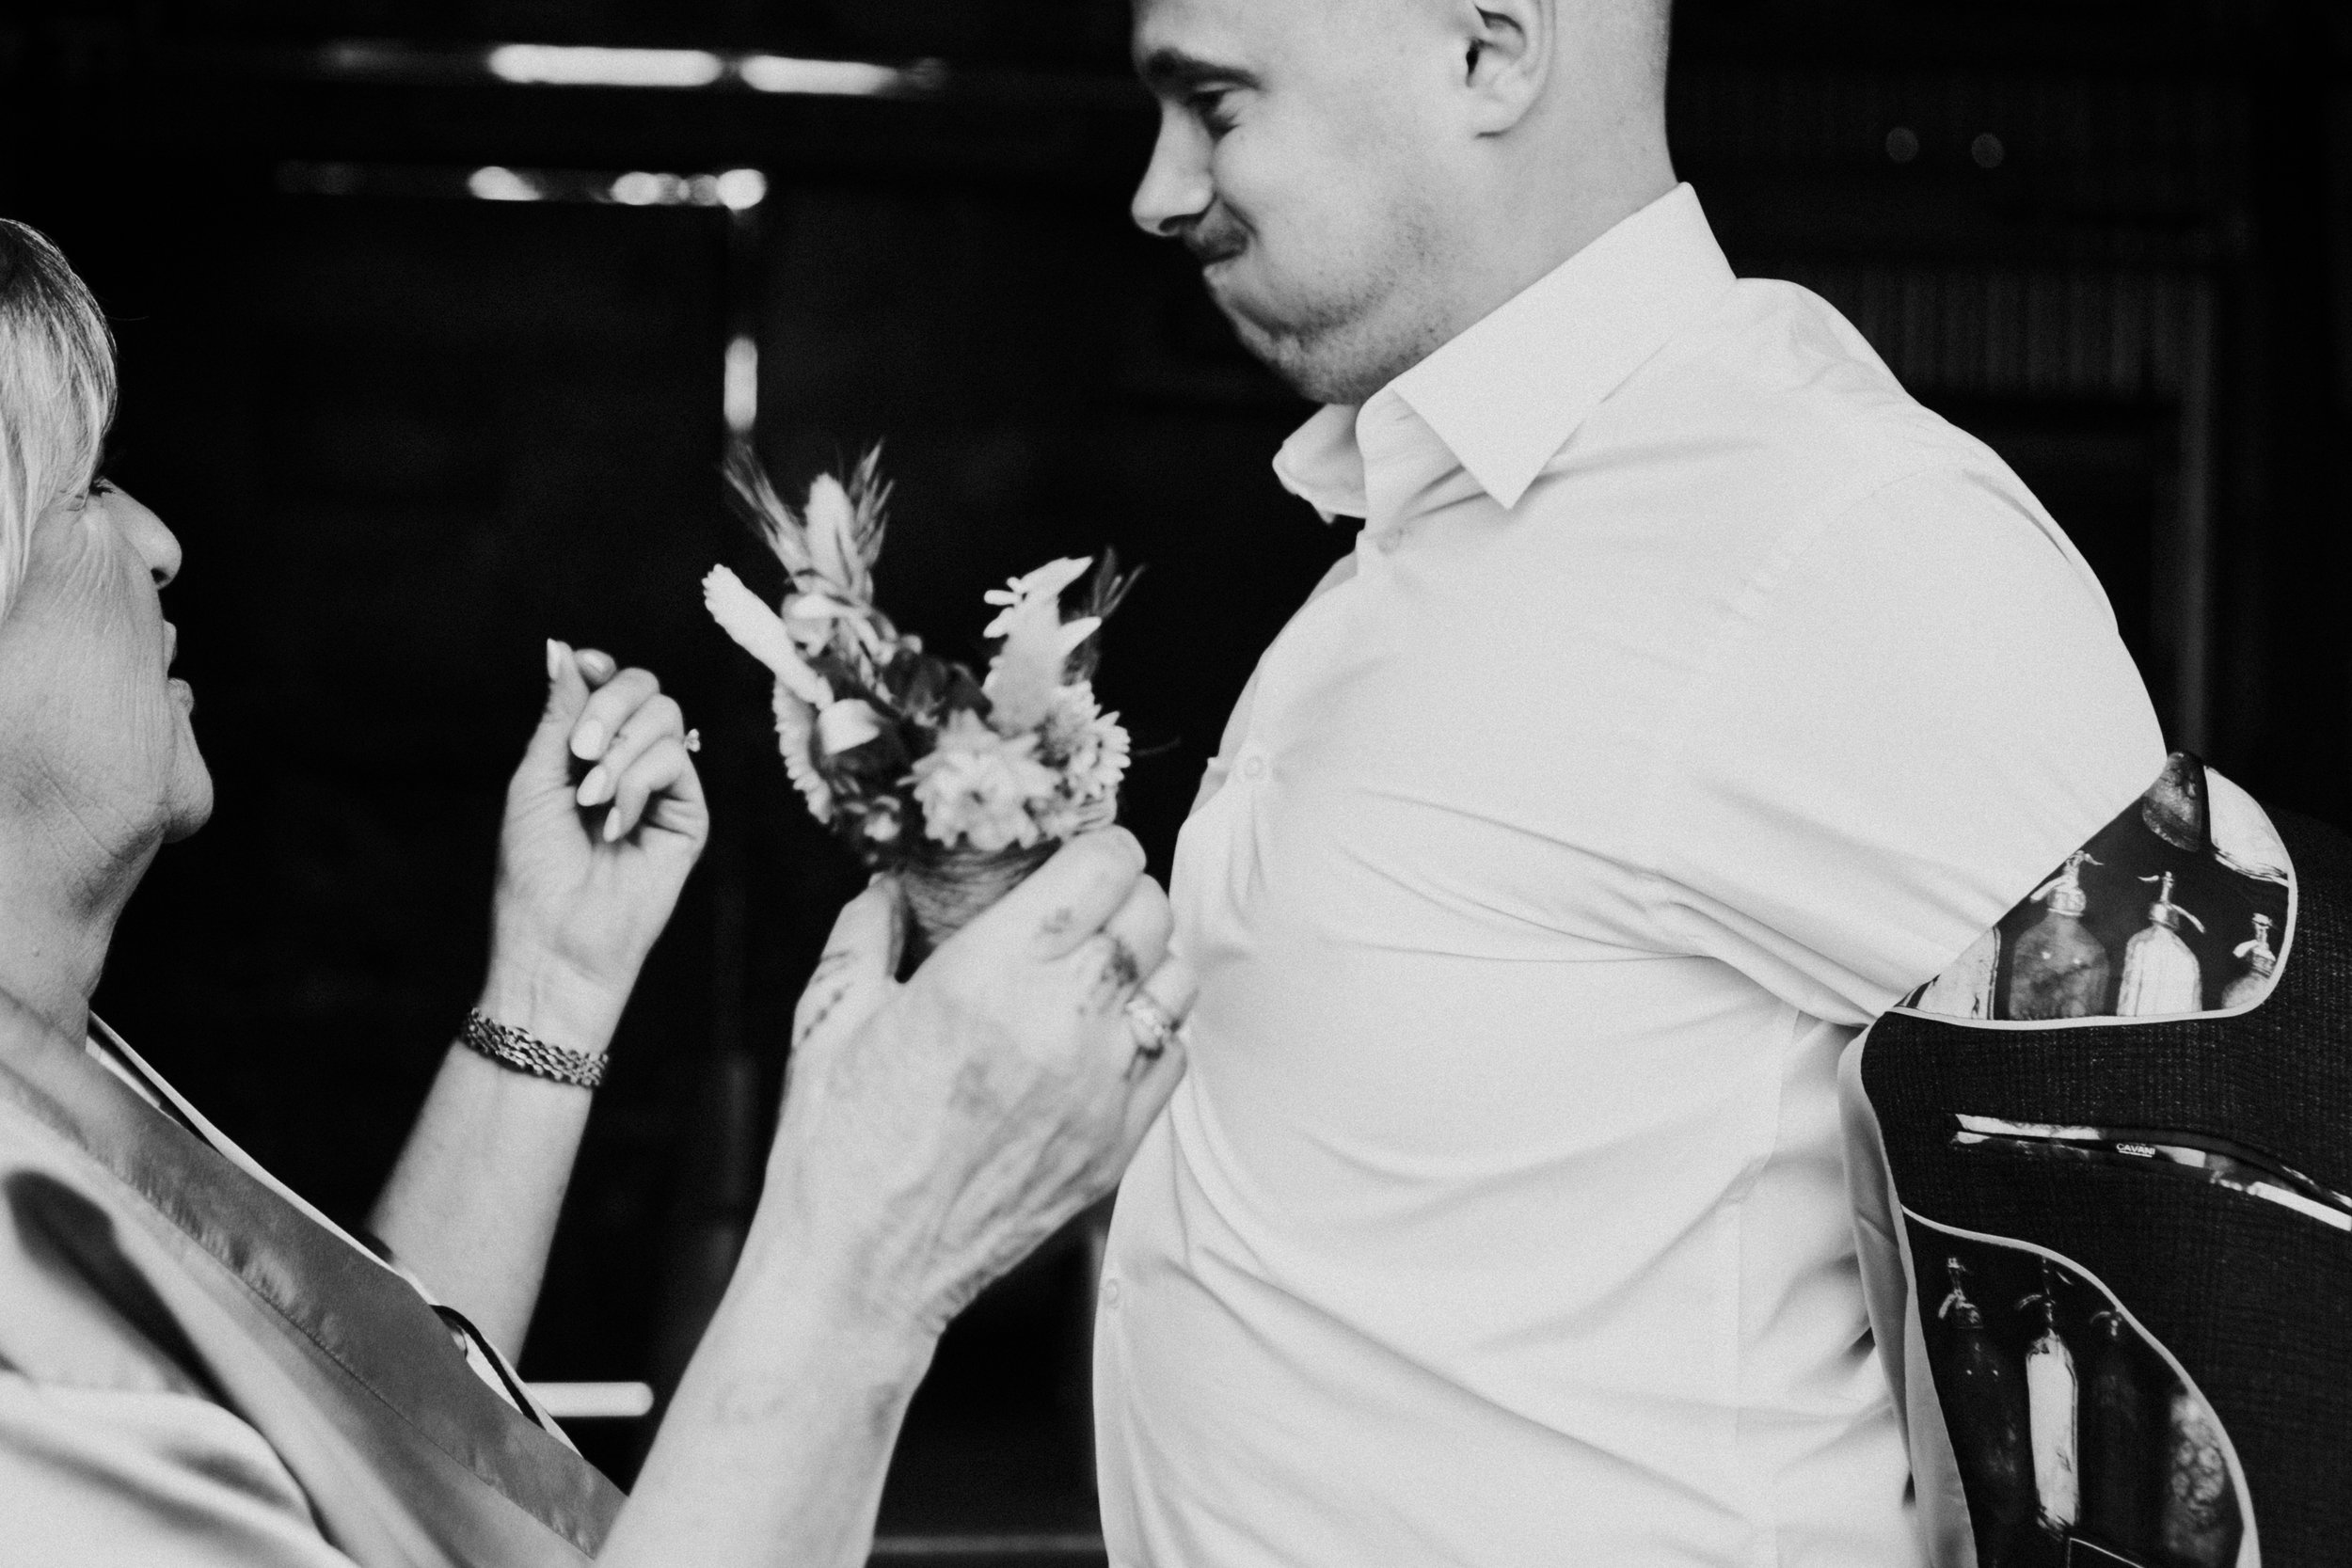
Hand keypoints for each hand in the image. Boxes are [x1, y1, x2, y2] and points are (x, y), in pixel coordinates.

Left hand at [481, 641, 709, 1053]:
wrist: (557, 940)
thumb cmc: (534, 872)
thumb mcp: (535, 780)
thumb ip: (558, 716)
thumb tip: (564, 648)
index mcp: (588, 751)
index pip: (610, 684)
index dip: (601, 670)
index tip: (583, 667)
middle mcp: (629, 763)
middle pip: (647, 689)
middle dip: (610, 707)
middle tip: (580, 753)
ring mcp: (663, 789)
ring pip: (666, 718)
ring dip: (621, 752)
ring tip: (592, 801)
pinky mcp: (689, 816)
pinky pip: (676, 762)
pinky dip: (639, 783)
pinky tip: (616, 825)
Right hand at [771, 829, 1193, 1333]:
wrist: (864, 1270)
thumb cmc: (838, 1148)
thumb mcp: (829, 1018)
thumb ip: (864, 935)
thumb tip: (885, 891)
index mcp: (987, 975)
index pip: (1103, 867)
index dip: (1095, 849)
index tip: (1075, 858)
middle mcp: (1059, 1023)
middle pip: (1150, 912)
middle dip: (1120, 897)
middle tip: (1083, 910)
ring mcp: (1099, 1087)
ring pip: (1174, 981)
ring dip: (1143, 964)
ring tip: (1096, 974)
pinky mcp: (1116, 1144)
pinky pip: (1173, 1056)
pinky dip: (1150, 1036)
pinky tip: (1101, 1042)